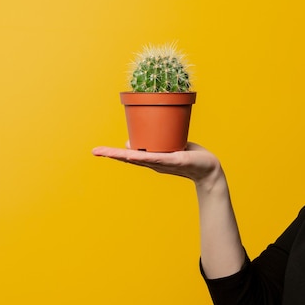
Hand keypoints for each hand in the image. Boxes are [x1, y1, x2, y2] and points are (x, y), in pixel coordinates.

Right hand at [92, 142, 221, 184]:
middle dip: (111, 154)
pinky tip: (131, 155)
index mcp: (152, 158)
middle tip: (95, 151)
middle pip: (129, 158)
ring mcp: (163, 162)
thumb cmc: (191, 156)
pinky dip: (143, 156)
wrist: (209, 169)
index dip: (113, 152)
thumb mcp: (171, 144)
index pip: (129, 155)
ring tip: (106, 152)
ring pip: (139, 158)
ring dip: (123, 155)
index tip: (97, 151)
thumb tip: (142, 135)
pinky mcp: (174, 160)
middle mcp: (154, 162)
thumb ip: (158, 138)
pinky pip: (156, 157)